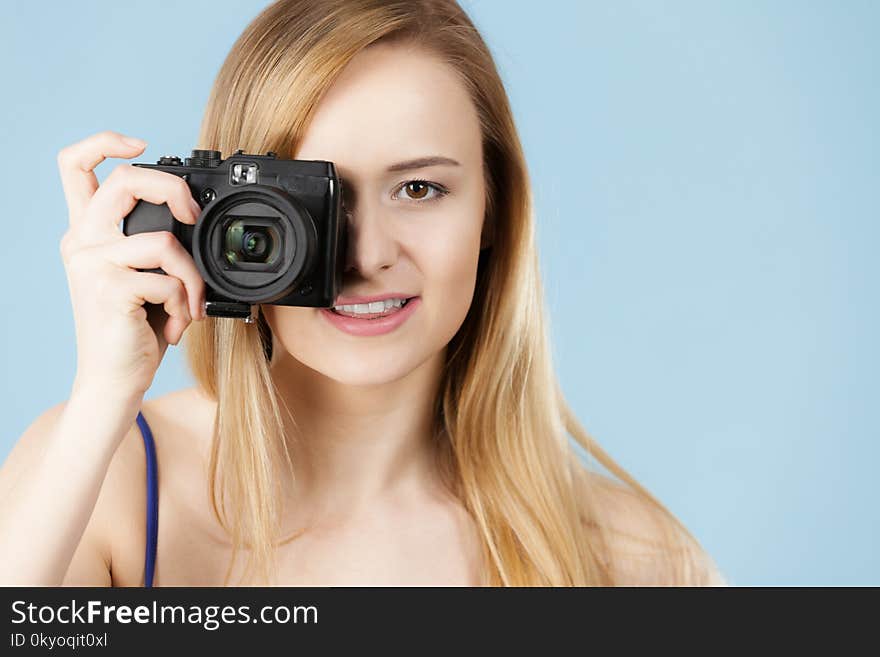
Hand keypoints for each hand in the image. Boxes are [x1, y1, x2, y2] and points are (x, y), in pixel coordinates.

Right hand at [56, 130, 206, 400]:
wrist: (115, 379)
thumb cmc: (135, 328)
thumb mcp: (142, 277)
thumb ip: (151, 243)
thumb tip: (191, 217)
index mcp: (87, 232)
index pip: (74, 166)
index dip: (104, 142)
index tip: (139, 143)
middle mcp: (81, 241)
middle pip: (125, 181)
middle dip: (173, 190)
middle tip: (192, 214)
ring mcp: (91, 263)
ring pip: (166, 243)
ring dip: (192, 279)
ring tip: (188, 306)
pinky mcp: (108, 287)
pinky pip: (170, 280)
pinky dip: (185, 305)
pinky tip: (175, 326)